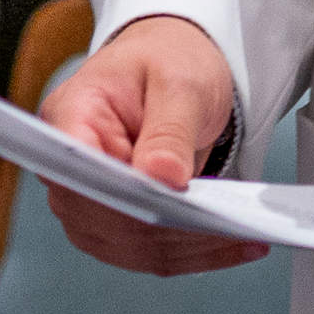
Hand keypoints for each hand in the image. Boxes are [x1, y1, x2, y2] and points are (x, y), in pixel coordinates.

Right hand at [40, 16, 264, 274]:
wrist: (171, 64)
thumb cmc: (167, 60)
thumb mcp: (179, 80)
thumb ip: (169, 129)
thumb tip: (162, 178)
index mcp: (70, 117)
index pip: (82, 172)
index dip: (124, 196)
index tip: (176, 202)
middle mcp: (71, 166)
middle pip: (107, 219)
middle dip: (170, 229)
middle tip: (230, 226)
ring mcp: (90, 200)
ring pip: (131, 248)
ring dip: (188, 249)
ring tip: (244, 241)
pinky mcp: (117, 222)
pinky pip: (150, 252)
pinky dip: (192, 253)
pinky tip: (232, 244)